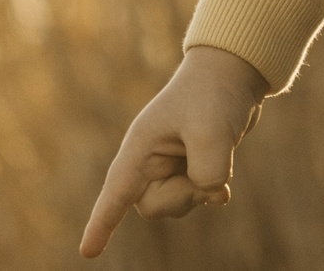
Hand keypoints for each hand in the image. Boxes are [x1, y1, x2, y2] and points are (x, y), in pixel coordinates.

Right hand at [79, 44, 270, 257]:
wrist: (234, 72)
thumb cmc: (214, 94)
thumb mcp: (213, 131)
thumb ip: (207, 172)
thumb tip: (212, 193)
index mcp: (141, 146)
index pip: (116, 192)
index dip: (102, 223)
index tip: (88, 252)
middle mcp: (149, 158)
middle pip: (152, 206)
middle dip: (182, 199)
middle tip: (210, 180)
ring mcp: (169, 163)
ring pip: (174, 204)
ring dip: (199, 193)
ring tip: (218, 161)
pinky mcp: (189, 165)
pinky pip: (193, 196)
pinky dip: (210, 193)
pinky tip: (224, 191)